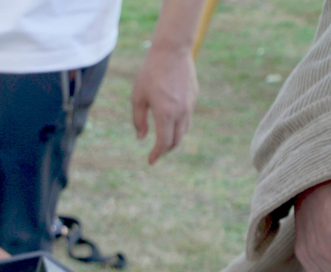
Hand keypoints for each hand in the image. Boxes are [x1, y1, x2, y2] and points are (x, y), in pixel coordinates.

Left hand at [131, 44, 197, 164]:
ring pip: (184, 130)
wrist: (172, 51)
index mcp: (165, 114)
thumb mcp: (137, 97)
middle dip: (165, 150)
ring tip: (163, 142)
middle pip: (176, 140)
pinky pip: (187, 118)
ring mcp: (189, 105)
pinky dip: (179, 126)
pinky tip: (170, 124)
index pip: (164, 143)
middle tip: (156, 153)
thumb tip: (141, 137)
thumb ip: (138, 120)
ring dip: (174, 139)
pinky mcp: (193, 97)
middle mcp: (181, 112)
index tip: (150, 161)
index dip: (157, 154)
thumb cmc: (150, 73)